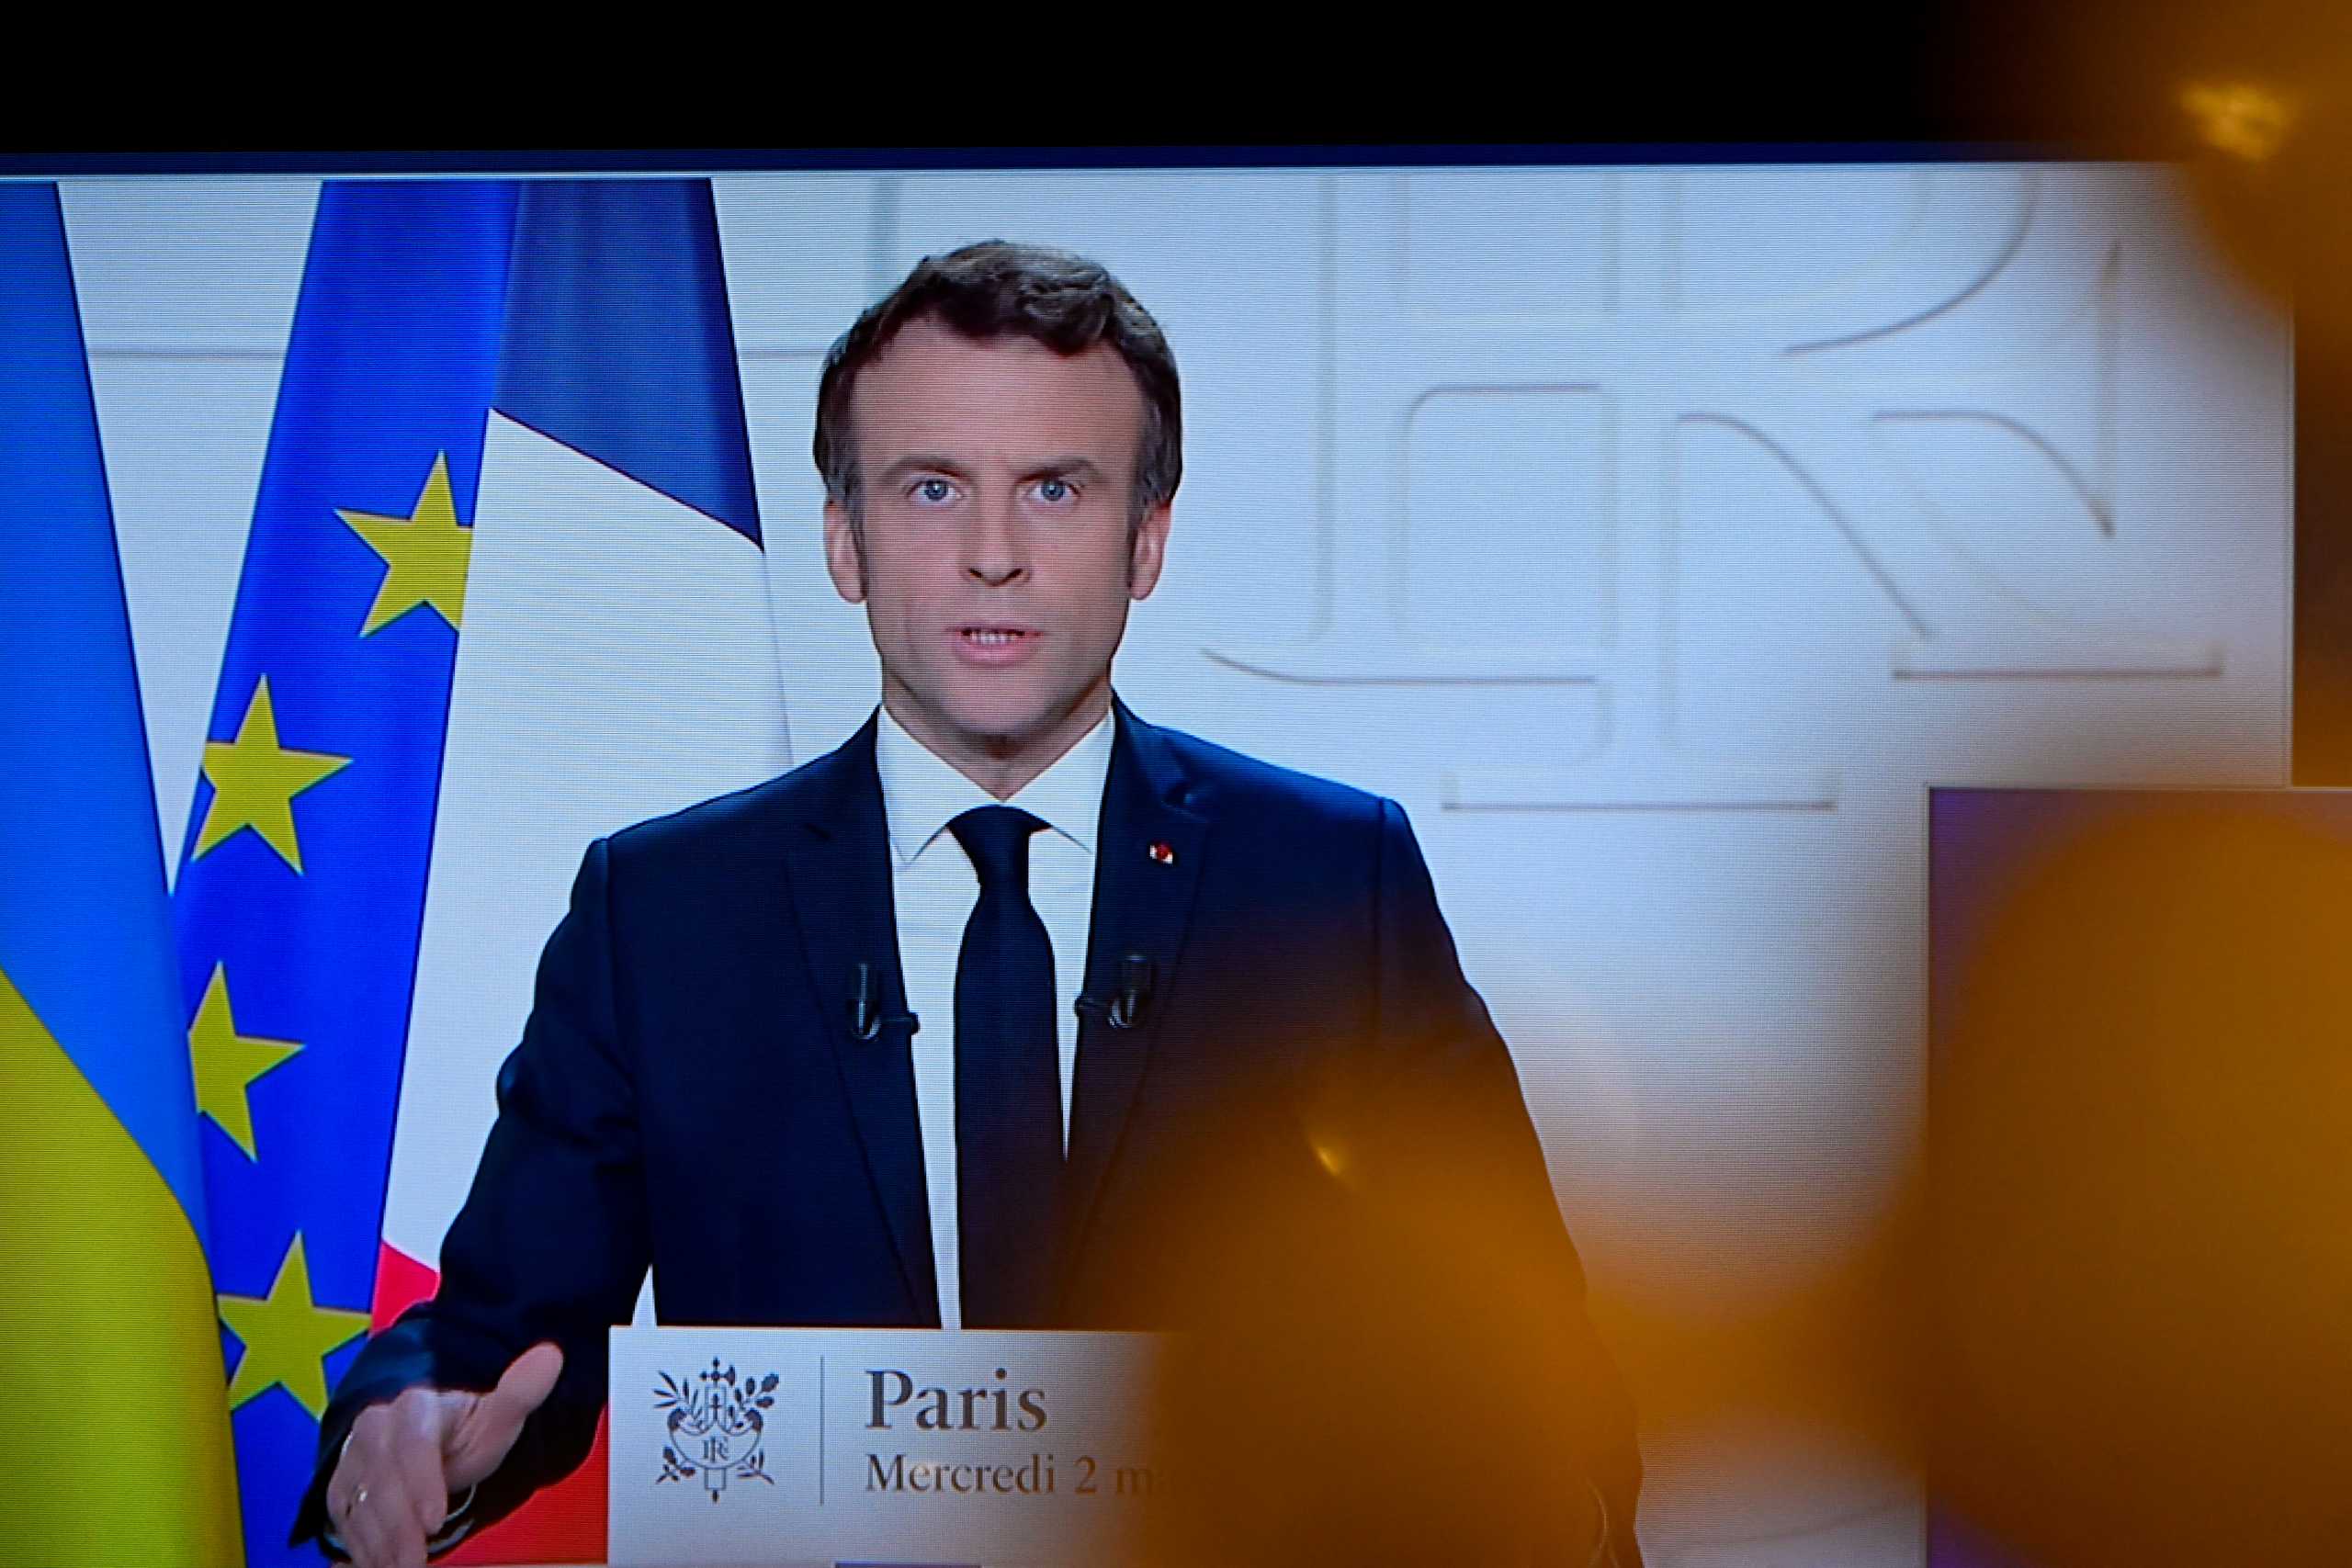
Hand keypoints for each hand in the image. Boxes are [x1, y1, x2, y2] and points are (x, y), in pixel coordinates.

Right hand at [326, 1342, 562, 1567]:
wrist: (422, 1442)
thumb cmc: (461, 1434)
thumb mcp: (494, 1417)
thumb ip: (520, 1393)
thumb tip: (550, 1356)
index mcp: (415, 1407)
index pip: (413, 1443)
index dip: (421, 1482)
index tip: (434, 1520)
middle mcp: (375, 1431)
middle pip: (380, 1481)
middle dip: (397, 1525)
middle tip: (416, 1560)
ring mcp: (353, 1463)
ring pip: (358, 1505)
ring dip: (378, 1543)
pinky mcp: (341, 1492)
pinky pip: (345, 1523)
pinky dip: (361, 1549)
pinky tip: (380, 1566)